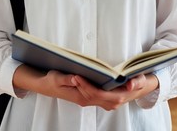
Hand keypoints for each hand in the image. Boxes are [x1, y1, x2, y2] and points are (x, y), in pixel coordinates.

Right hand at [13, 65, 158, 109]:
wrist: (44, 85)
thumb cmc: (50, 80)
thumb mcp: (56, 77)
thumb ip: (66, 79)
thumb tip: (77, 78)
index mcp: (79, 97)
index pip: (95, 94)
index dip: (107, 87)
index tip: (117, 75)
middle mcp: (86, 101)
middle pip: (108, 100)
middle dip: (121, 92)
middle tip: (132, 81)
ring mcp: (88, 100)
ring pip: (109, 101)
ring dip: (120, 93)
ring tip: (131, 82)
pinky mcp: (90, 97)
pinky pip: (106, 98)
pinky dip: (114, 93)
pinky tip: (119, 84)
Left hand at [69, 73, 158, 110]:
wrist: (142, 89)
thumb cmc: (140, 81)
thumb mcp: (141, 79)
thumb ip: (137, 82)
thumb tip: (130, 84)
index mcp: (118, 98)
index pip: (98, 94)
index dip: (86, 86)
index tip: (78, 76)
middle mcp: (111, 104)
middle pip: (91, 97)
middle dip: (81, 87)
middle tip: (72, 75)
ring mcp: (108, 104)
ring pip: (90, 99)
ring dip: (81, 89)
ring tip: (74, 77)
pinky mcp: (105, 102)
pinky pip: (92, 98)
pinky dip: (85, 91)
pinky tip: (80, 83)